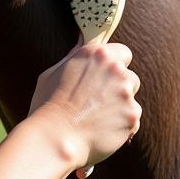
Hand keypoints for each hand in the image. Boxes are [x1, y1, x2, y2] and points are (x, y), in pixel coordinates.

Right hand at [27, 40, 140, 173]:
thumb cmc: (47, 106)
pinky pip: (132, 120)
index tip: (107, 77)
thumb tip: (81, 39)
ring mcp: (125, 93)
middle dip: (119, 89)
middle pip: (130, 77)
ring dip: (121, 107)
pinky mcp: (132, 115)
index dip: (116, 65)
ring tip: (97, 120)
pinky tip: (102, 132)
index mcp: (97, 54)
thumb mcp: (53, 73)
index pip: (123, 53)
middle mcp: (115, 69)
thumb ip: (74, 56)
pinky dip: (121, 127)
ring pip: (131, 99)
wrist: (55, 138)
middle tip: (98, 103)